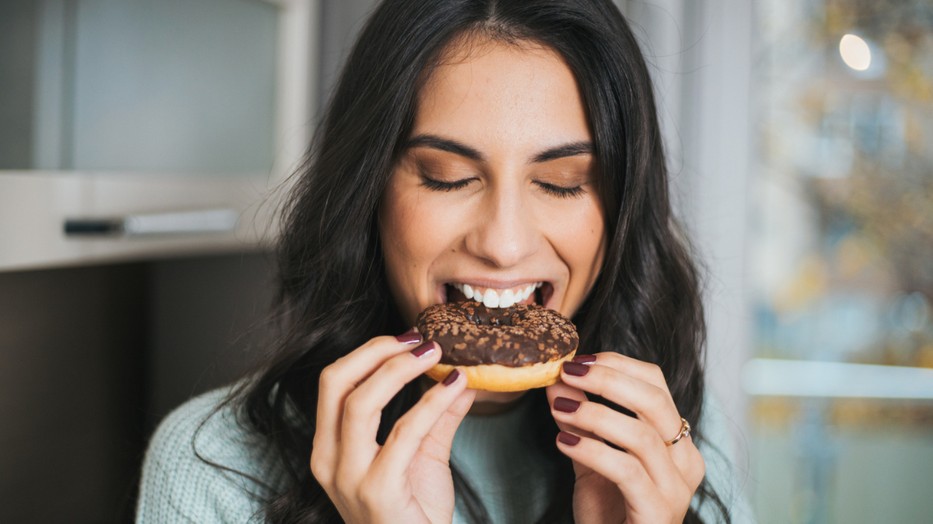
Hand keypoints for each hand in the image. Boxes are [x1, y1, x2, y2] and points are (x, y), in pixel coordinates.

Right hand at [310, 332, 475, 523]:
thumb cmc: (413, 516)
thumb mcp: (422, 456)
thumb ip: (436, 417)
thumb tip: (459, 375)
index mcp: (330, 449)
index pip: (332, 383)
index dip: (367, 352)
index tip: (407, 338)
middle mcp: (329, 461)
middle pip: (336, 382)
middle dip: (376, 351)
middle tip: (418, 339)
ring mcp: (348, 478)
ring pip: (361, 402)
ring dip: (399, 368)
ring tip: (435, 354)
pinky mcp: (377, 491)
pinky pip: (404, 432)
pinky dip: (432, 401)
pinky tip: (457, 385)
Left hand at [545, 353, 704, 523]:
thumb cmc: (609, 513)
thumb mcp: (591, 458)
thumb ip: (579, 421)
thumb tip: (557, 381)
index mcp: (676, 443)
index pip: (657, 385)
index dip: (617, 365)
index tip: (577, 361)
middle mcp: (686, 463)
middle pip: (655, 402)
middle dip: (607, 379)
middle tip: (568, 373)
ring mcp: (676, 490)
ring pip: (642, 435)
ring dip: (595, 414)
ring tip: (560, 408)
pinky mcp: (658, 512)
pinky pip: (627, 470)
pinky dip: (593, 450)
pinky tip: (564, 443)